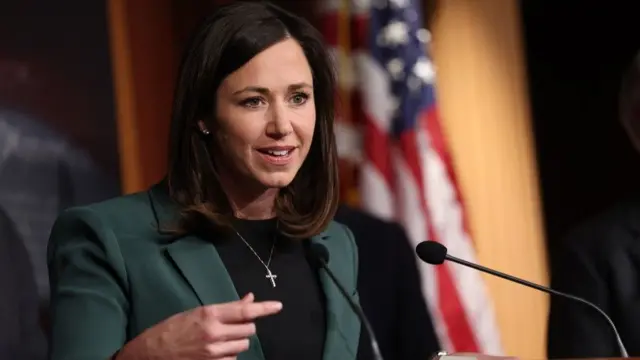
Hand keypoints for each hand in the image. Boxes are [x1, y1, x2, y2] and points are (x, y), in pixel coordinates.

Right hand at [117, 293, 281, 358]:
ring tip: (219, 340)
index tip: (278, 306)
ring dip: (237, 342)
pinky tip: (214, 353)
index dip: (264, 308)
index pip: (245, 311)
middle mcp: (214, 333)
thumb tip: (250, 299)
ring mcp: (213, 353)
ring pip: (242, 345)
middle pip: (249, 329)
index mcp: (209, 314)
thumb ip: (226, 308)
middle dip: (244, 327)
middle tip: (231, 326)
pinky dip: (229, 356)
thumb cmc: (172, 329)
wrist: (150, 354)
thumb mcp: (197, 312)